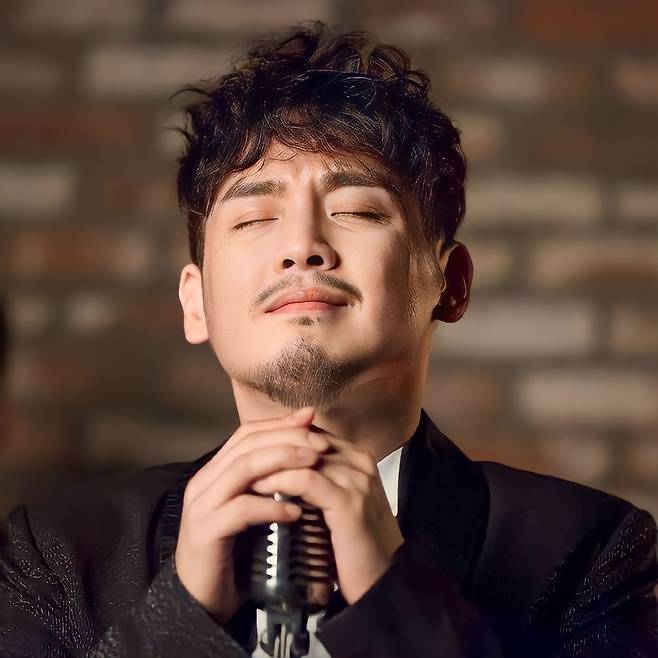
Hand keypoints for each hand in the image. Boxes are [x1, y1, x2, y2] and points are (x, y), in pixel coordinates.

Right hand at [174, 406, 329, 622]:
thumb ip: (269, 483)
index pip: (247, 434)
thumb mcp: (252, 511)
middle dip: (287, 438)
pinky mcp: (204, 532)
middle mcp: (204, 482)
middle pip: (247, 445)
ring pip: (243, 469)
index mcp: (215, 472)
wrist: (200, 603)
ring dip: (281, 461)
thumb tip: (306, 456)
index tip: (312, 418)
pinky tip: (296, 511)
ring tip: (313, 463)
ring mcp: (201, 506)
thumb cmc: (233, 554)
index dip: (280, 423)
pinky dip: (271, 506)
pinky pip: (241, 509)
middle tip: (320, 442)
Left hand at [250, 407, 404, 604]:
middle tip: (237, 457)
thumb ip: (316, 483)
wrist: (384, 583)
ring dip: (268, 463)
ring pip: (302, 457)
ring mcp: (356, 480)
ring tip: (239, 473)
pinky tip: (257, 490)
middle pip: (305, 439)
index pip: (310, 434)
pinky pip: (305, 481)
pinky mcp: (348, 502)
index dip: (278, 439)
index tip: (248, 450)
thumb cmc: (355, 546)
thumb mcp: (336, 505)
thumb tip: (278, 470)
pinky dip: (278, 483)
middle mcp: (359, 461)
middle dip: (269, 447)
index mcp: (357, 457)